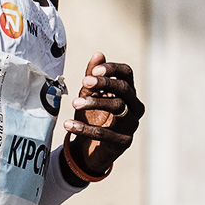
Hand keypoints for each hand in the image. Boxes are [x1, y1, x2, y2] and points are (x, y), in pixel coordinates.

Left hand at [63, 56, 144, 178]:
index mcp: (128, 92)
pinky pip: (105, 133)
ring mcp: (132, 125)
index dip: (112, 69)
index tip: (94, 71)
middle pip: (124, 89)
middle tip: (83, 82)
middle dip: (103, 83)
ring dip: (94, 103)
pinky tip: (68, 125)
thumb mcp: (89, 95)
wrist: (88, 149)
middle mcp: (135, 107)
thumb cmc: (91, 117)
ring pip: (118, 107)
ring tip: (74, 103)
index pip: (127, 73)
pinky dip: (85, 128)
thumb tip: (98, 54)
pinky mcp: (124, 142)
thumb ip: (93, 77)